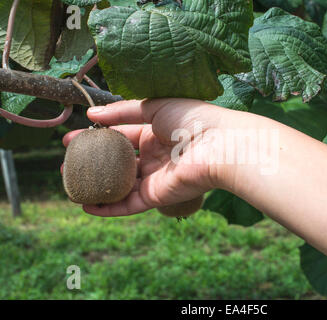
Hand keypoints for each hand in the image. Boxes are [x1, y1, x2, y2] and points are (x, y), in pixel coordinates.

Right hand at [62, 98, 229, 216]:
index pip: (121, 135)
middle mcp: (155, 156)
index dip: (97, 136)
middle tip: (66, 160)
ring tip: (70, 182)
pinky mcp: (157, 196)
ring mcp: (156, 178)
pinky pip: (129, 204)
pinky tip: (87, 205)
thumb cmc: (191, 119)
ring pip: (121, 185)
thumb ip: (122, 112)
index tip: (72, 137)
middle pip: (118, 162)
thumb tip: (91, 115)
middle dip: (93, 161)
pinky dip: (108, 207)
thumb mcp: (153, 106)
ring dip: (96, 185)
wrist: (218, 145)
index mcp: (156, 133)